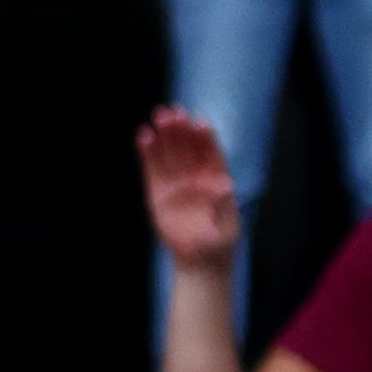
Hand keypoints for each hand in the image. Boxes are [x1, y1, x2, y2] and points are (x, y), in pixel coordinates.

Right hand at [136, 108, 240, 271]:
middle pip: (188, 149)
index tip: (200, 121)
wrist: (199, 260)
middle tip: (174, 111)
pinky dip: (148, 152)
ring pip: (169, 154)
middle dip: (182, 131)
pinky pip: (152, 168)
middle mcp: (196, 178)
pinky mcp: (157, 191)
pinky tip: (144, 136)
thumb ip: (223, 204)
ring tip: (159, 116)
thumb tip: (226, 184)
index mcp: (217, 181)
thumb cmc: (218, 242)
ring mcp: (176, 183)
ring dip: (165, 136)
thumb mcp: (225, 225)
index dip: (206, 138)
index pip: (211, 155)